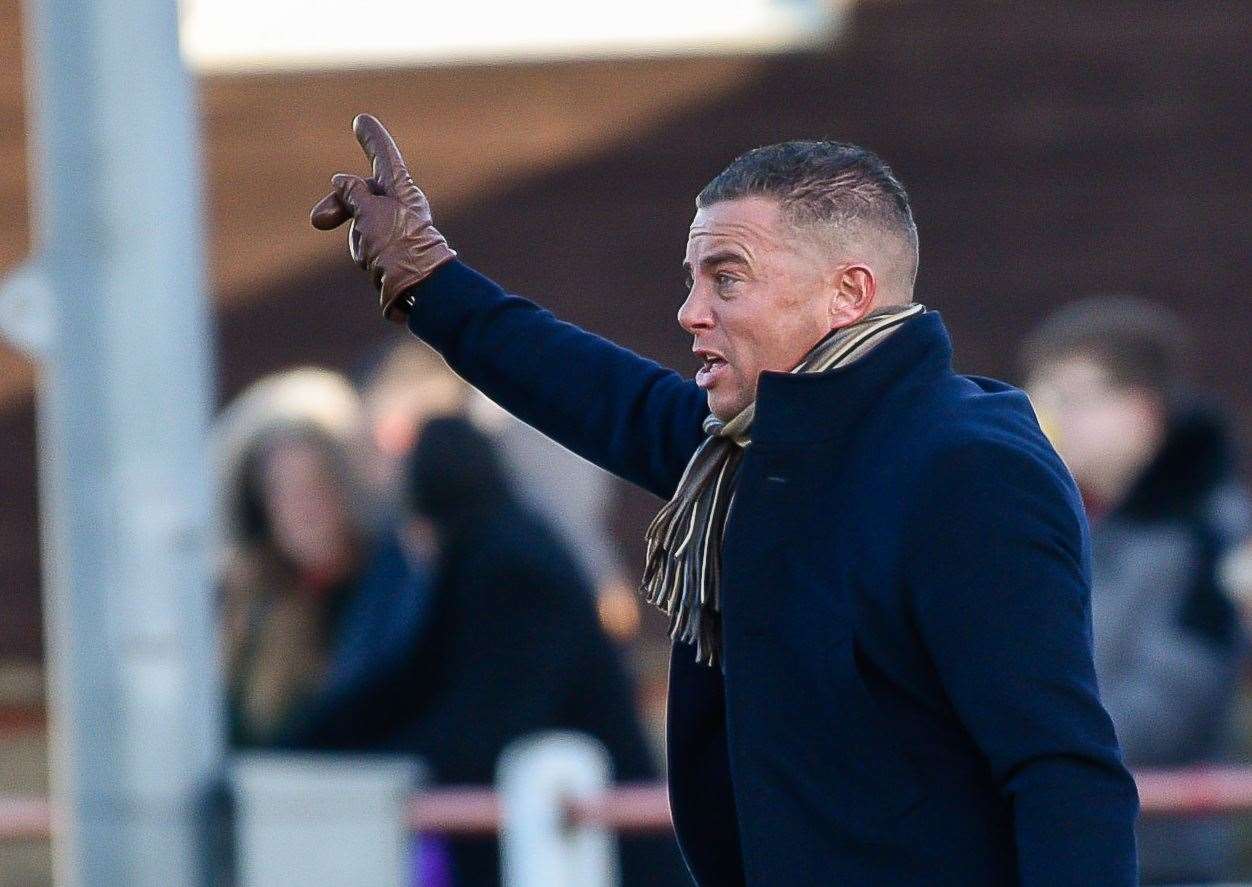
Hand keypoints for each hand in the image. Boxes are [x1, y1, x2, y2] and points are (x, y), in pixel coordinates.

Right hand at [310, 114, 455, 322]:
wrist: (416, 287)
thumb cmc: (397, 244)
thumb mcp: (368, 211)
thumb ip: (352, 192)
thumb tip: (342, 181)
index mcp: (402, 189)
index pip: (383, 156)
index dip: (371, 139)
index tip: (362, 120)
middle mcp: (400, 206)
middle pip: (360, 194)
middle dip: (339, 205)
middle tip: (317, 220)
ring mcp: (394, 230)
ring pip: (358, 223)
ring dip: (355, 236)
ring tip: (370, 250)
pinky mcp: (390, 252)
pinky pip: (364, 244)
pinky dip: (363, 251)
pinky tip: (375, 263)